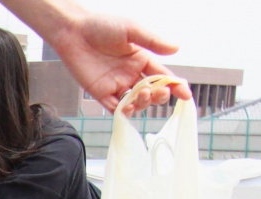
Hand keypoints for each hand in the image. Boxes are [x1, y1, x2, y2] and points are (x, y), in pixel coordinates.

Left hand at [30, 4, 188, 112]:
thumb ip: (153, 41)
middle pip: (151, 93)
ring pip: (136, 103)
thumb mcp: (132, 29)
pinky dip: (124, 112)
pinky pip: (115, 108)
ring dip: (143, 103)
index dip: (175, 86)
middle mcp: (131, 74)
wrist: (74, 31)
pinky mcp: (100, 93)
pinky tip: (129, 108)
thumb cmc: (102, 25)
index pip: (162, 76)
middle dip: (159, 96)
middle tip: (159, 92)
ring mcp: (116, 85)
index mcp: (141, 59)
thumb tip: (176, 48)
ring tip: (143, 94)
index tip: (186, 95)